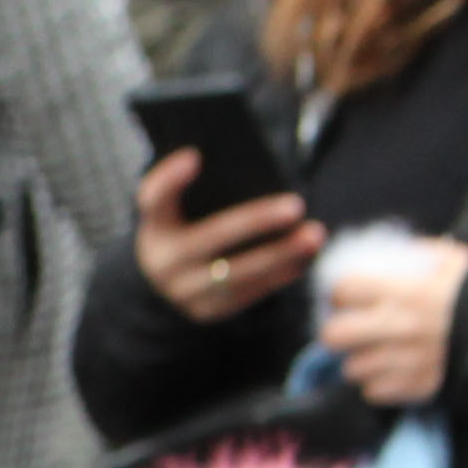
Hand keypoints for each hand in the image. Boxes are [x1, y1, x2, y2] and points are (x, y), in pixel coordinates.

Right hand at [133, 140, 323, 327]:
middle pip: (211, 237)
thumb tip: (244, 162)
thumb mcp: (179, 208)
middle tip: (296, 206)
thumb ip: (201, 186)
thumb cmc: (185, 227)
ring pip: (237, 272)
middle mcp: (163, 261)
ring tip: (314, 235)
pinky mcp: (207, 311)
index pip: (153, 198)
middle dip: (256, 221)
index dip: (170, 179)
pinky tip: (304, 258)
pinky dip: (280, 274)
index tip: (194, 156)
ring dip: (280, 254)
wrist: (165, 280)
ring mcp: (184, 291)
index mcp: (156, 225)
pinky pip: (249, 293)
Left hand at [320, 233, 467, 407]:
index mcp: (404, 291)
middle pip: (333, 335)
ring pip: (352, 368)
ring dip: (361, 361)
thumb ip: (422, 253)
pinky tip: (393, 372)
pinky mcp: (411, 387)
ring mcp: (402, 360)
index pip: (343, 289)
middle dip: (339, 331)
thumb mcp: (456, 262)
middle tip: (352, 329)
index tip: (348, 297)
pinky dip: (378, 384)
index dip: (340, 293)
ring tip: (378, 352)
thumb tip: (393, 251)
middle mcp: (397, 327)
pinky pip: (373, 391)